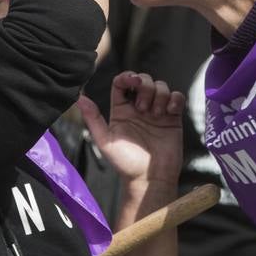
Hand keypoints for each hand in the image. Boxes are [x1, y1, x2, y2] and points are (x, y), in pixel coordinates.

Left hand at [78, 72, 183, 186]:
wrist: (150, 179)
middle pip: (143, 80)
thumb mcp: (106, 142)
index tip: (132, 81)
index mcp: (122, 110)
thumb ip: (93, 119)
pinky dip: (174, 99)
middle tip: (143, 109)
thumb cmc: (126, 164)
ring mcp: (157, 111)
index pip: (122, 82)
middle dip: (145, 87)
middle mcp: (139, 107)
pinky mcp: (173, 117)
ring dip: (159, 95)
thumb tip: (79, 98)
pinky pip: (177, 97)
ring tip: (156, 115)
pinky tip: (169, 112)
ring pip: (161, 86)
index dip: (127, 76)